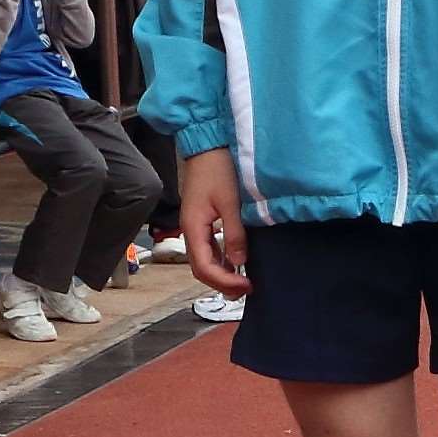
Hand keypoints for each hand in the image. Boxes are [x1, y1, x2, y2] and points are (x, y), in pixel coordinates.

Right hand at [178, 150, 249, 295]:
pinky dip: (221, 260)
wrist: (209, 147)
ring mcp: (195, 226)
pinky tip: (236, 262)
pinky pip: (208, 248)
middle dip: (222, 283)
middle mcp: (190, 230)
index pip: (204, 267)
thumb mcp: (231, 203)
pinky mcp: (202, 221)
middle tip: (247, 289)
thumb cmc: (218, 170)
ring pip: (203, 260)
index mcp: (193, 228)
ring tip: (243, 280)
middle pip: (201, 268)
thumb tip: (239, 262)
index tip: (246, 286)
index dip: (224, 281)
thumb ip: (235, 233)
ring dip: (221, 274)